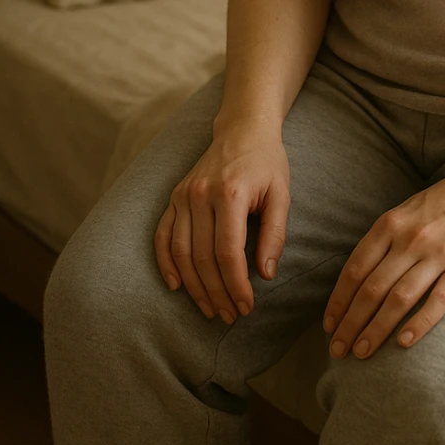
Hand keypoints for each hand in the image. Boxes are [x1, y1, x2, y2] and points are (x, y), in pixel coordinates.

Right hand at [154, 129, 289, 325]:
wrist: (243, 129)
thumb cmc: (267, 163)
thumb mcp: (282, 194)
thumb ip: (275, 234)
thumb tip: (266, 275)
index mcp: (230, 193)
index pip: (228, 252)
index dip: (236, 285)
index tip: (246, 306)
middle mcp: (200, 194)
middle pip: (202, 257)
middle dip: (217, 292)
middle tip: (230, 315)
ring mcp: (183, 195)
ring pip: (180, 252)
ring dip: (194, 286)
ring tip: (211, 309)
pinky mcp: (174, 196)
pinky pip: (162, 235)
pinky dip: (165, 263)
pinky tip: (176, 286)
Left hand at [322, 168, 444, 360]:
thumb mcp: (408, 209)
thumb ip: (385, 238)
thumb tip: (360, 274)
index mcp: (391, 224)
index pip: (356, 268)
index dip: (339, 300)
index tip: (329, 325)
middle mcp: (410, 239)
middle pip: (372, 288)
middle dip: (350, 323)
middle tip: (338, 350)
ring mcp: (438, 253)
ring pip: (399, 299)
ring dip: (376, 329)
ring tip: (361, 352)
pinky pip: (439, 300)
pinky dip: (419, 323)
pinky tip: (403, 343)